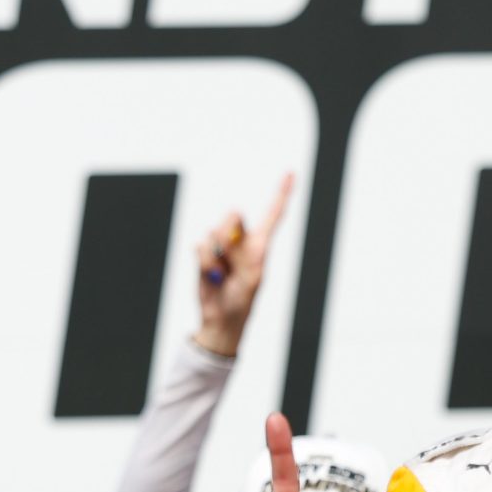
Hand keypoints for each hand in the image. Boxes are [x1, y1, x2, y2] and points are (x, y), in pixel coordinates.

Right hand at [192, 174, 292, 356]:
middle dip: (229, 231)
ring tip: (222, 274)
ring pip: (213, 230)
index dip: (281, 193)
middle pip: (234, 214)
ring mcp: (222, 246)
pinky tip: (211, 275)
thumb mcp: (252, 278)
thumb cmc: (242, 300)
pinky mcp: (204, 253)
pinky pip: (200, 245)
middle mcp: (241, 241)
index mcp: (260, 245)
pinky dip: (204, 261)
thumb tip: (229, 235)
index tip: (291, 173)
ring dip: (216, 255)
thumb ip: (245, 253)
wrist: (221, 318)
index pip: (273, 214)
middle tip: (231, 256)